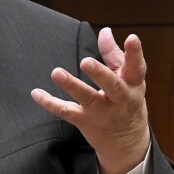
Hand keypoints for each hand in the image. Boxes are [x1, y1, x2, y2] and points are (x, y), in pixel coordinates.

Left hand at [31, 27, 150, 173]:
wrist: (127, 143)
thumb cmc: (126, 102)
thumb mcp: (128, 80)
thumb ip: (114, 55)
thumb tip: (106, 31)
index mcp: (133, 85)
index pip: (136, 67)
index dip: (135, 53)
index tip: (132, 37)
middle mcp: (120, 100)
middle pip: (113, 86)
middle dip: (100, 74)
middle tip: (85, 61)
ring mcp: (102, 112)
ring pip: (87, 99)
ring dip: (71, 85)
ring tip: (56, 72)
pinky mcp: (85, 121)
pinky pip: (66, 112)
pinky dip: (50, 103)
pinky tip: (36, 93)